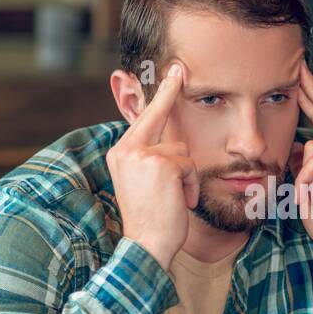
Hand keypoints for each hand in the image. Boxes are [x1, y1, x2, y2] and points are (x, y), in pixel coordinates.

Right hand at [106, 62, 197, 269]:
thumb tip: (171, 140)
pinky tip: (180, 202)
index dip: (162, 92)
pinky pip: (190, 166)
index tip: (175, 68)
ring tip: (174, 199)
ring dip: (187, 177)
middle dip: (175, 129)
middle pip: (166, 128)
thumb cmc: (150, 218)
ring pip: (183, 151)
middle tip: (178, 105)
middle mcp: (126, 149)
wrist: (147, 245)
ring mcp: (143, 155)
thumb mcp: (143, 182)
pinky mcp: (162, 164)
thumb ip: (149, 157)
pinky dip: (192, 186)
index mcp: (120, 152)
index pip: (145, 116)